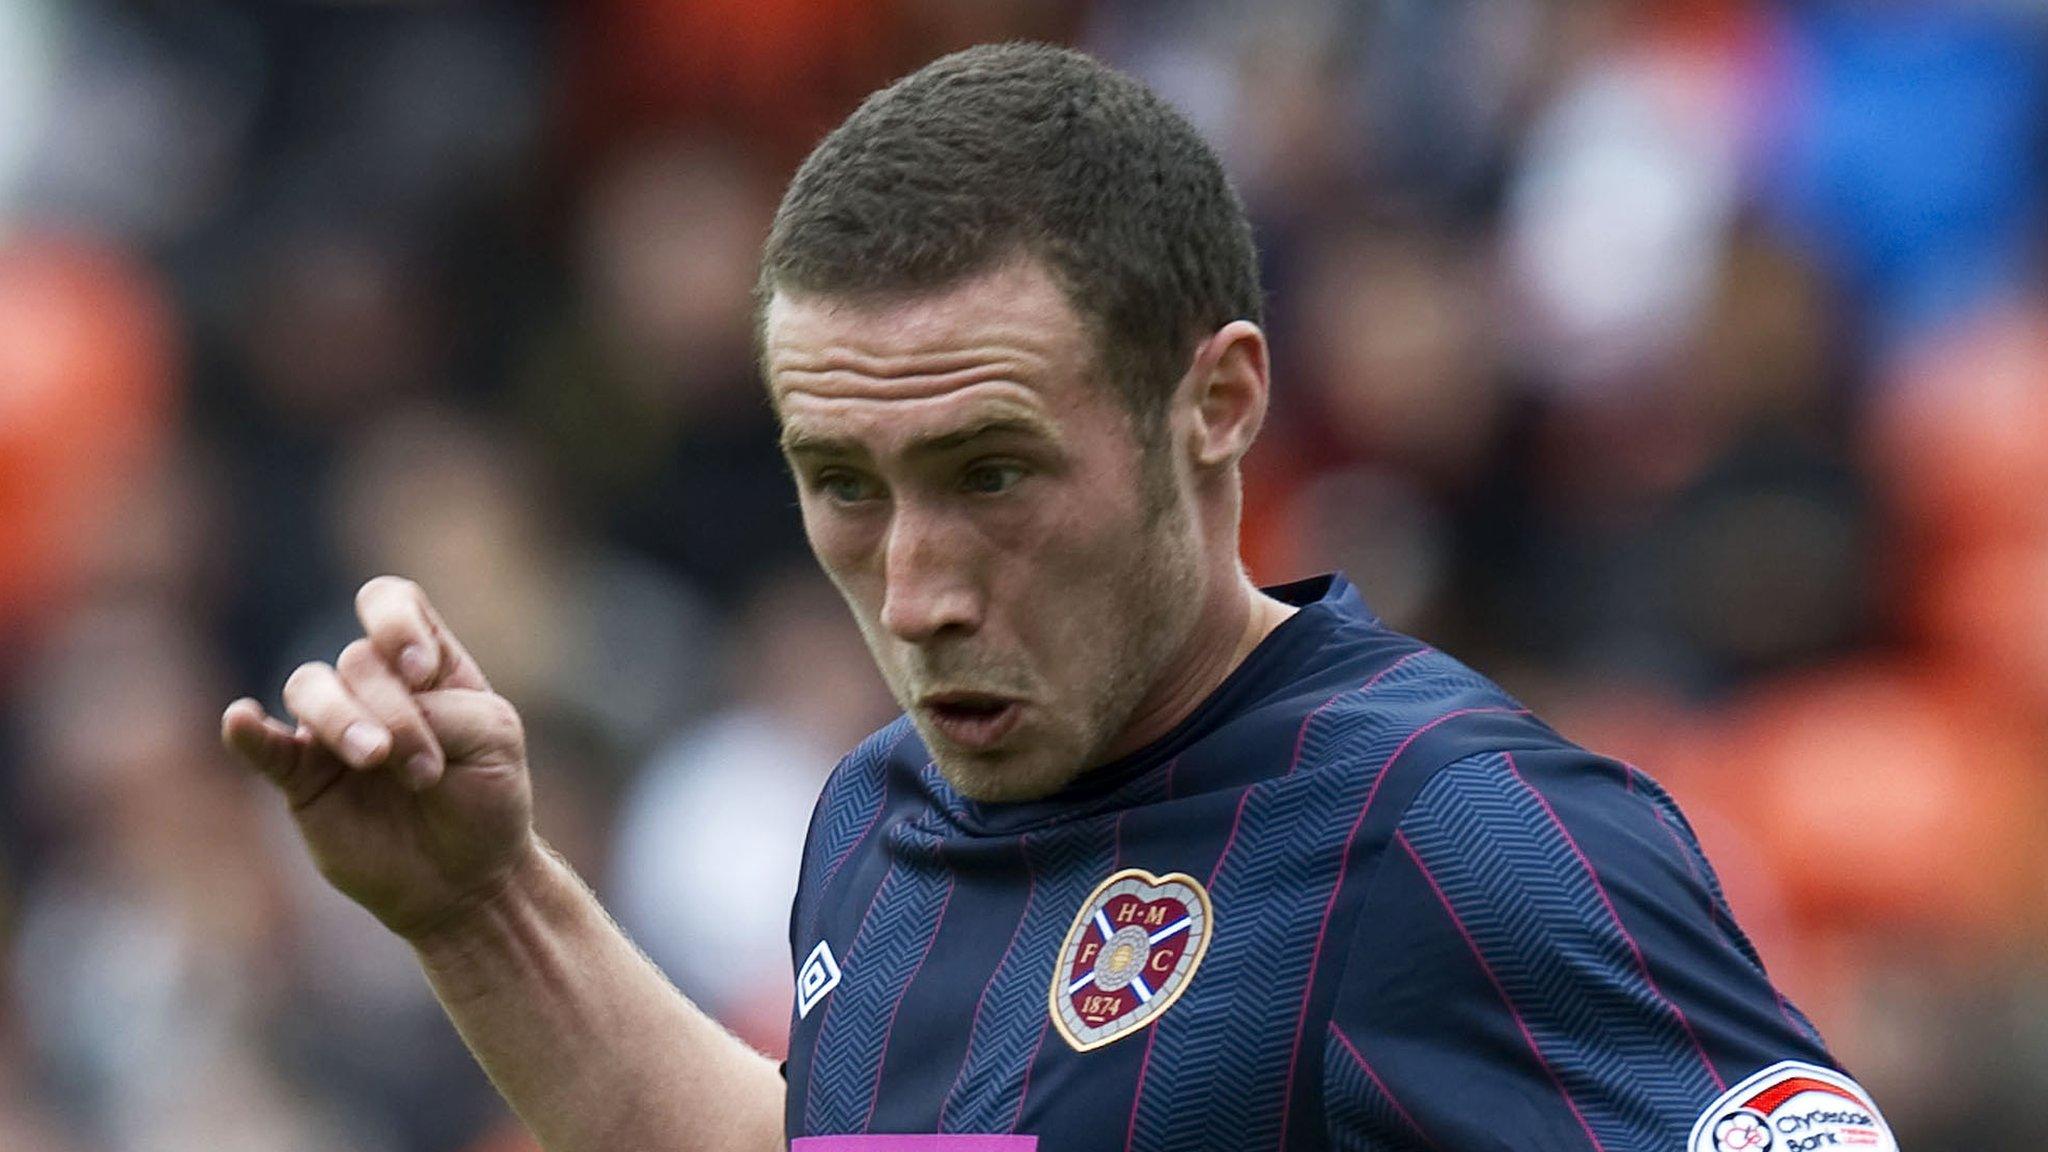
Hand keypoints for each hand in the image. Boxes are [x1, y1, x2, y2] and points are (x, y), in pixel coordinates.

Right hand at [222, 576, 535, 940]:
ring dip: (343, 719)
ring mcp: (332, 728)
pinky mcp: (301, 778)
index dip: (396, 623)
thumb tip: (371, 713)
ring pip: (310, 687)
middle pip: (358, 660)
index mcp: (424, 662)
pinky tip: (242, 720)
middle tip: (426, 771)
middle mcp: (372, 685)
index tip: (421, 670)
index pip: (389, 602)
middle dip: (398, 714)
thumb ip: (444, 708)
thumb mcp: (493, 737)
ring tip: (375, 760)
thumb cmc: (486, 795)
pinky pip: (264, 745)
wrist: (467, 875)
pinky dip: (249, 730)